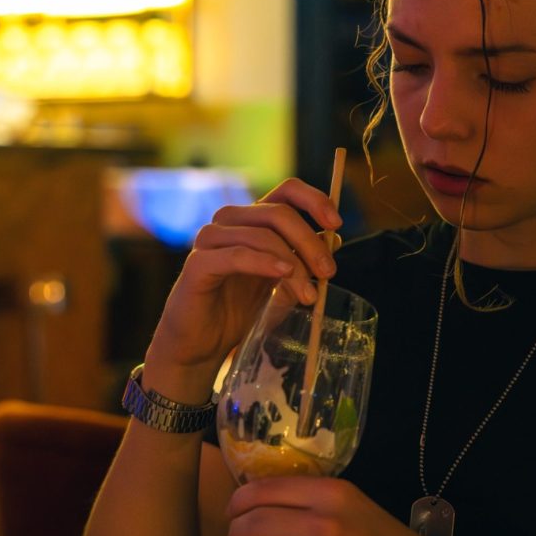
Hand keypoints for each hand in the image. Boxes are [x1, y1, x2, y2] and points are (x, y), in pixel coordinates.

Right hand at [143, 178, 341, 396]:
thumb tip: (334, 238)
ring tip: (309, 294)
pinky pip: (236, 255)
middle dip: (310, 241)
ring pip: (262, 235)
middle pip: (278, 213)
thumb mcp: (283, 281)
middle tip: (328, 272)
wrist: (202, 344)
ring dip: (293, 263)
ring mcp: (211, 239)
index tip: (337, 223)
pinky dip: (264, 262)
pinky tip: (284, 275)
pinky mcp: (198, 263)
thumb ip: (304, 259)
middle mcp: (231, 221)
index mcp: (253, 219)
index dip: (314, 200)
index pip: (287, 191)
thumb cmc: (240, 309)